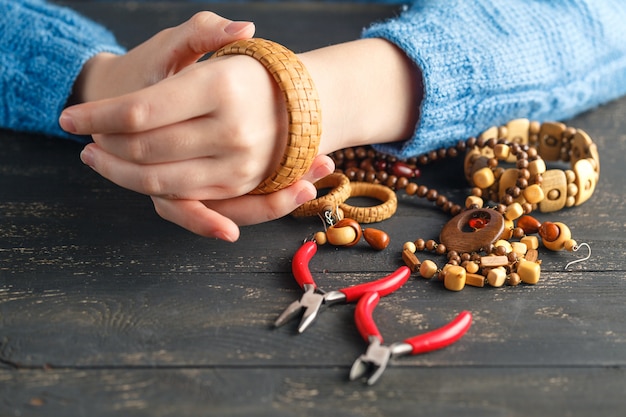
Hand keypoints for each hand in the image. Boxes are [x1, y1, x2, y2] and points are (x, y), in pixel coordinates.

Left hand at [60, 12, 333, 239]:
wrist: (279, 110)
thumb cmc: (235, 73)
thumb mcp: (216, 42)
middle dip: (105, 143)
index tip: (68, 118)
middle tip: (87, 135)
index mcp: (223, 87)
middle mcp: (234, 131)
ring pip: (158, 181)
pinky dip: (145, 186)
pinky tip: (127, 171)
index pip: (141, 111)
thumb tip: (243, 28)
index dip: (97, 117)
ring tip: (96, 156)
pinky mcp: (236, 187)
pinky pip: (180, 197)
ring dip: (117, 171)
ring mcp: (237, 165)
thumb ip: (210, 30)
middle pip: (145, 149)